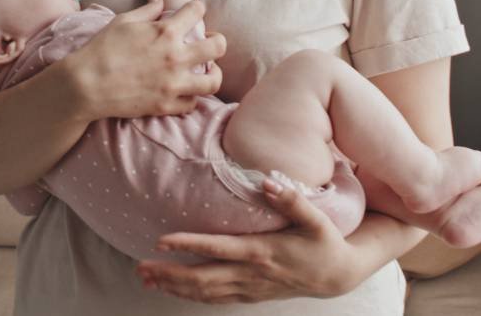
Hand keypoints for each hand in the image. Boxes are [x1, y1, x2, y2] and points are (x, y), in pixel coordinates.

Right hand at [62, 0, 225, 120]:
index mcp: (165, 32)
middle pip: (218, 46)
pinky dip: (191, 97)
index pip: (197, 11)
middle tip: (209, 42)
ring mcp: (173, 84)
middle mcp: (176, 57)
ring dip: (213, 73)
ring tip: (205, 71)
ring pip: (214, 80)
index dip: (197, 8)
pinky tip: (184, 90)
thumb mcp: (122, 21)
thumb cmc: (101, 49)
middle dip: (217, 41)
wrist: (85, 85)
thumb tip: (162, 0)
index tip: (192, 13)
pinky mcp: (166, 105)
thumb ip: (147, 10)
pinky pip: (193, 103)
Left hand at [135, 177, 368, 302]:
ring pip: (206, 292)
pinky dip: (193, 296)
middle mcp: (251, 273)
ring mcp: (250, 288)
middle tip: (141, 269)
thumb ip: (292, 200)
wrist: (339, 276)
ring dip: (175, 287)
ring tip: (148, 280)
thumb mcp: (316, 219)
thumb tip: (268, 181)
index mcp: (261, 252)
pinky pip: (217, 299)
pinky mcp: (252, 294)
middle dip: (170, 274)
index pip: (216, 249)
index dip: (187, 245)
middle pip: (202, 278)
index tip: (161, 240)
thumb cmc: (326, 243)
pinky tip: (177, 291)